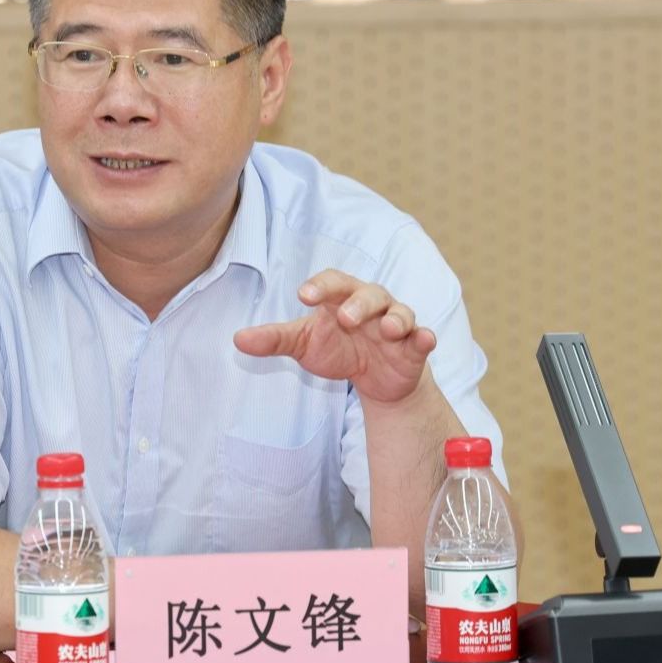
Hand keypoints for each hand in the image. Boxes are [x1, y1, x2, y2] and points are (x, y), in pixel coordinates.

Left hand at [233, 269, 436, 405]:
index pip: (332, 282)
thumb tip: (236, 340)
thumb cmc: (337, 350)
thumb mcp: (304, 345)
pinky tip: (424, 339)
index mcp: (341, 299)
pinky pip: (424, 336)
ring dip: (396, 318)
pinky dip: (425, 336)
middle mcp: (371, 305)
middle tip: (346, 317)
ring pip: (400, 312)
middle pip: (368, 294)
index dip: (320, 286)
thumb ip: (274, 340)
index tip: (303, 296)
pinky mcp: (415, 346)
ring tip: (388, 329)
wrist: (375, 380)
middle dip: (359, 303)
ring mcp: (396, 324)